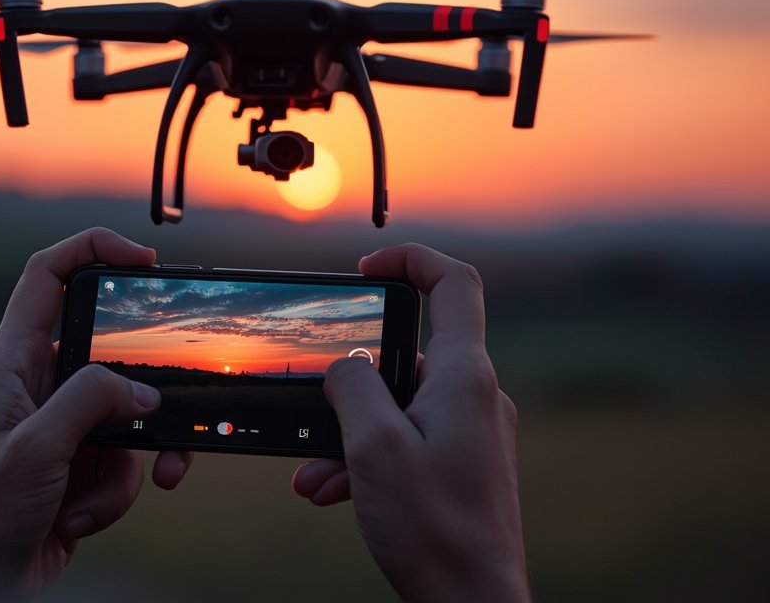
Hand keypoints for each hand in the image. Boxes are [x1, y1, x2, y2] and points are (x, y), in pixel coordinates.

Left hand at [0, 228, 191, 598]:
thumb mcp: (37, 448)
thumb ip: (91, 402)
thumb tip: (141, 389)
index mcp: (11, 363)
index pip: (47, 276)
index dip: (92, 250)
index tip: (143, 258)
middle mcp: (37, 386)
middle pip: (107, 353)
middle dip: (137, 387)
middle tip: (159, 401)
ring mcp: (60, 427)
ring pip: (126, 414)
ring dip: (125, 463)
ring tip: (91, 497)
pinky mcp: (78, 466)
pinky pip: (123, 461)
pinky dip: (113, 494)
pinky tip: (77, 520)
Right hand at [292, 243, 529, 602]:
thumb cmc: (434, 529)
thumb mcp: (374, 447)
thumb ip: (353, 386)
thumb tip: (346, 362)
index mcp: (464, 377)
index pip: (455, 284)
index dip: (412, 260)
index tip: (367, 269)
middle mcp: (474, 397)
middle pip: (407, 354)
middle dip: (351, 383)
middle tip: (315, 413)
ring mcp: (471, 432)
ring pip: (398, 405)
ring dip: (350, 433)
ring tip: (315, 473)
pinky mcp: (462, 463)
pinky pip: (408, 439)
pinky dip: (368, 457)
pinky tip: (333, 491)